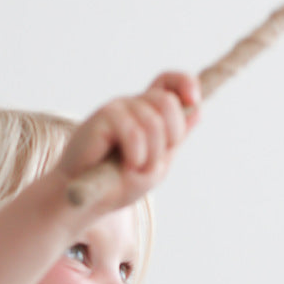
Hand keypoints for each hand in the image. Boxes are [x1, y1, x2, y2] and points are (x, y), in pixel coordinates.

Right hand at [54, 71, 200, 219]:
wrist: (84, 201)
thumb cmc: (116, 184)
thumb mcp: (157, 164)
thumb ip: (176, 139)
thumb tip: (198, 111)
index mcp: (146, 113)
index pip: (169, 82)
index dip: (186, 83)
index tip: (194, 100)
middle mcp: (131, 106)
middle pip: (168, 101)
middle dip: (171, 136)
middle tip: (152, 160)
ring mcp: (116, 109)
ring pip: (154, 121)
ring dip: (151, 154)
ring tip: (134, 168)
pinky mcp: (102, 118)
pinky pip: (134, 133)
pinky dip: (137, 155)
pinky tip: (125, 165)